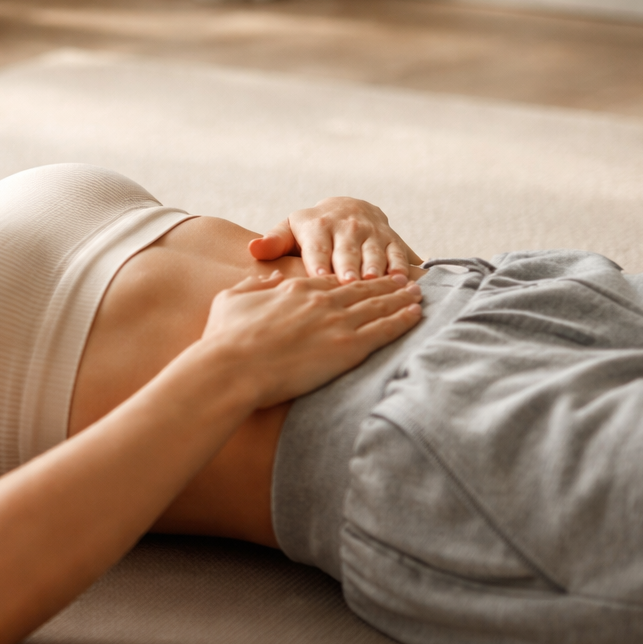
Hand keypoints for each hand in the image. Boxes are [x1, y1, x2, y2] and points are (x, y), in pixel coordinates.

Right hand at [200, 270, 420, 407]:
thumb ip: (255, 286)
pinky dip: (402, 321)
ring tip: (418, 294)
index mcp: (296, 290)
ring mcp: (337, 323)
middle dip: (386, 285)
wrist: (232, 367)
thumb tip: (270, 276)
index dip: (353, 280)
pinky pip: (384, 330)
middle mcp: (322, 301)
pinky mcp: (347, 348)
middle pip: (363, 290)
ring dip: (401, 299)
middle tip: (406, 281)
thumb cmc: (225, 338)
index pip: (333, 282)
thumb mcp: (232, 300)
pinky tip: (416, 315)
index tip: (367, 278)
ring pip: (378, 307)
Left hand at [247, 198, 420, 281]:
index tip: (318, 278)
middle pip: (347, 250)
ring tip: (377, 283)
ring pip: (374, 252)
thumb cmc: (311, 230)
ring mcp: (371, 233)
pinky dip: (401, 266)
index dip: (319, 262)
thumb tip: (253, 249)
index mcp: (317, 226)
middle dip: (348, 266)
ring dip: (377, 267)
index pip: (317, 247)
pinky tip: (403, 282)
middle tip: (349, 283)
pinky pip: (398, 253)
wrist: (349, 208)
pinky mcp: (392, 239)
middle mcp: (346, 227)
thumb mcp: (290, 230)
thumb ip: (274, 242)